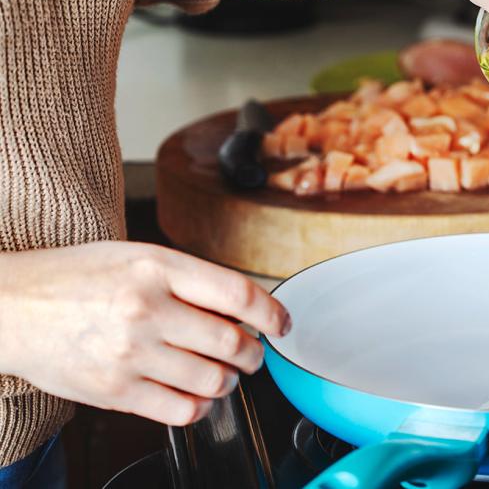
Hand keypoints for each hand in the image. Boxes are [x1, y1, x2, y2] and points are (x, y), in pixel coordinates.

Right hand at [0, 242, 288, 425]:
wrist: (11, 307)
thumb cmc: (75, 278)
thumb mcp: (136, 256)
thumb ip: (189, 280)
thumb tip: (244, 306)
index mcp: (157, 267)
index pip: (238, 295)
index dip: (273, 313)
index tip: (282, 323)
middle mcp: (146, 309)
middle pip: (233, 342)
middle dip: (254, 353)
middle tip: (251, 353)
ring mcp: (130, 353)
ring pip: (214, 381)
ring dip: (230, 381)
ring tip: (223, 374)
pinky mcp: (115, 391)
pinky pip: (182, 410)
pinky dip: (200, 406)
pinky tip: (195, 394)